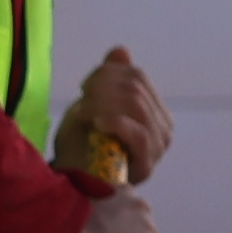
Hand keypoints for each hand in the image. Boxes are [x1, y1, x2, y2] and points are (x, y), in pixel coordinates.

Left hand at [56, 45, 172, 191]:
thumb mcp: (93, 103)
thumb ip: (110, 79)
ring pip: (136, 107)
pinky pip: (138, 134)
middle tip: (82, 102)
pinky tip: (96, 123)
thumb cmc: (81, 143)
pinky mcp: (146, 166)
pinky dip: (115, 122)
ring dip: (103, 105)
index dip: (108, 75)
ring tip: (83, 114)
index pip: (138, 77)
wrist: (68, 181)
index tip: (85, 86)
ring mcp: (157, 148)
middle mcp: (163, 128)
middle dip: (102, 90)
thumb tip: (121, 51)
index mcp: (154, 110)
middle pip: (136, 90)